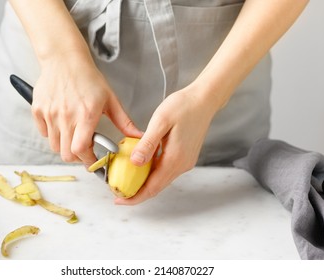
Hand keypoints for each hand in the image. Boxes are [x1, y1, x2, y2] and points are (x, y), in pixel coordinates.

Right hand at [32, 52, 140, 165]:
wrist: (64, 59)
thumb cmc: (88, 78)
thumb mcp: (110, 99)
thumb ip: (124, 122)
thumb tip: (139, 136)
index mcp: (86, 114)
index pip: (81, 150)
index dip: (88, 160)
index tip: (94, 162)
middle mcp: (66, 116)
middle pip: (66, 154)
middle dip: (77, 157)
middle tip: (85, 150)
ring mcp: (50, 114)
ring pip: (54, 146)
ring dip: (65, 146)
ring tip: (74, 135)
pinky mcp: (38, 110)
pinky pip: (44, 133)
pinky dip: (52, 134)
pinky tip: (62, 124)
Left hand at [114, 84, 219, 204]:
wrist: (205, 99)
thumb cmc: (183, 106)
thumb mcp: (160, 122)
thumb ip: (147, 144)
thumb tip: (135, 163)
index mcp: (175, 159)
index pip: (152, 187)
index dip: (135, 197)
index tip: (119, 200)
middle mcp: (182, 164)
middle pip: (157, 187)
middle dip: (137, 193)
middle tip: (118, 192)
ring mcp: (186, 161)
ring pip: (162, 179)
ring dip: (145, 183)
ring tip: (127, 180)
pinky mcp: (186, 156)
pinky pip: (167, 170)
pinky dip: (153, 173)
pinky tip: (142, 166)